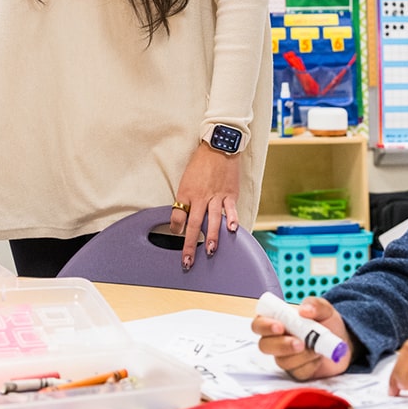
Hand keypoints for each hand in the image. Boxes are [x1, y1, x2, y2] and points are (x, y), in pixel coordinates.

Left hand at [172, 141, 240, 269]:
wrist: (218, 147)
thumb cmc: (201, 164)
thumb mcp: (186, 180)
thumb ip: (185, 199)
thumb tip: (182, 217)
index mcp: (187, 193)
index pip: (177, 214)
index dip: (175, 227)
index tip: (175, 236)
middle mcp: (200, 197)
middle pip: (193, 224)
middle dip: (189, 244)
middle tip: (187, 261)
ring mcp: (216, 196)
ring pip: (213, 219)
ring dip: (211, 236)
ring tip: (209, 251)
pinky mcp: (230, 193)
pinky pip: (230, 209)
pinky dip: (232, 219)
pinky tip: (232, 230)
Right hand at [252, 296, 353, 381]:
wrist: (344, 341)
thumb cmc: (327, 322)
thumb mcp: (324, 309)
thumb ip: (315, 305)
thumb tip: (304, 310)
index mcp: (276, 321)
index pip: (259, 325)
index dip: (264, 326)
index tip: (280, 326)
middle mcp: (276, 340)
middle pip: (264, 346)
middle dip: (281, 345)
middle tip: (300, 343)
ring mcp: (285, 358)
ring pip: (282, 361)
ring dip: (301, 355)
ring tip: (317, 349)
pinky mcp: (297, 372)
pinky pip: (298, 372)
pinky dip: (311, 365)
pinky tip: (319, 358)